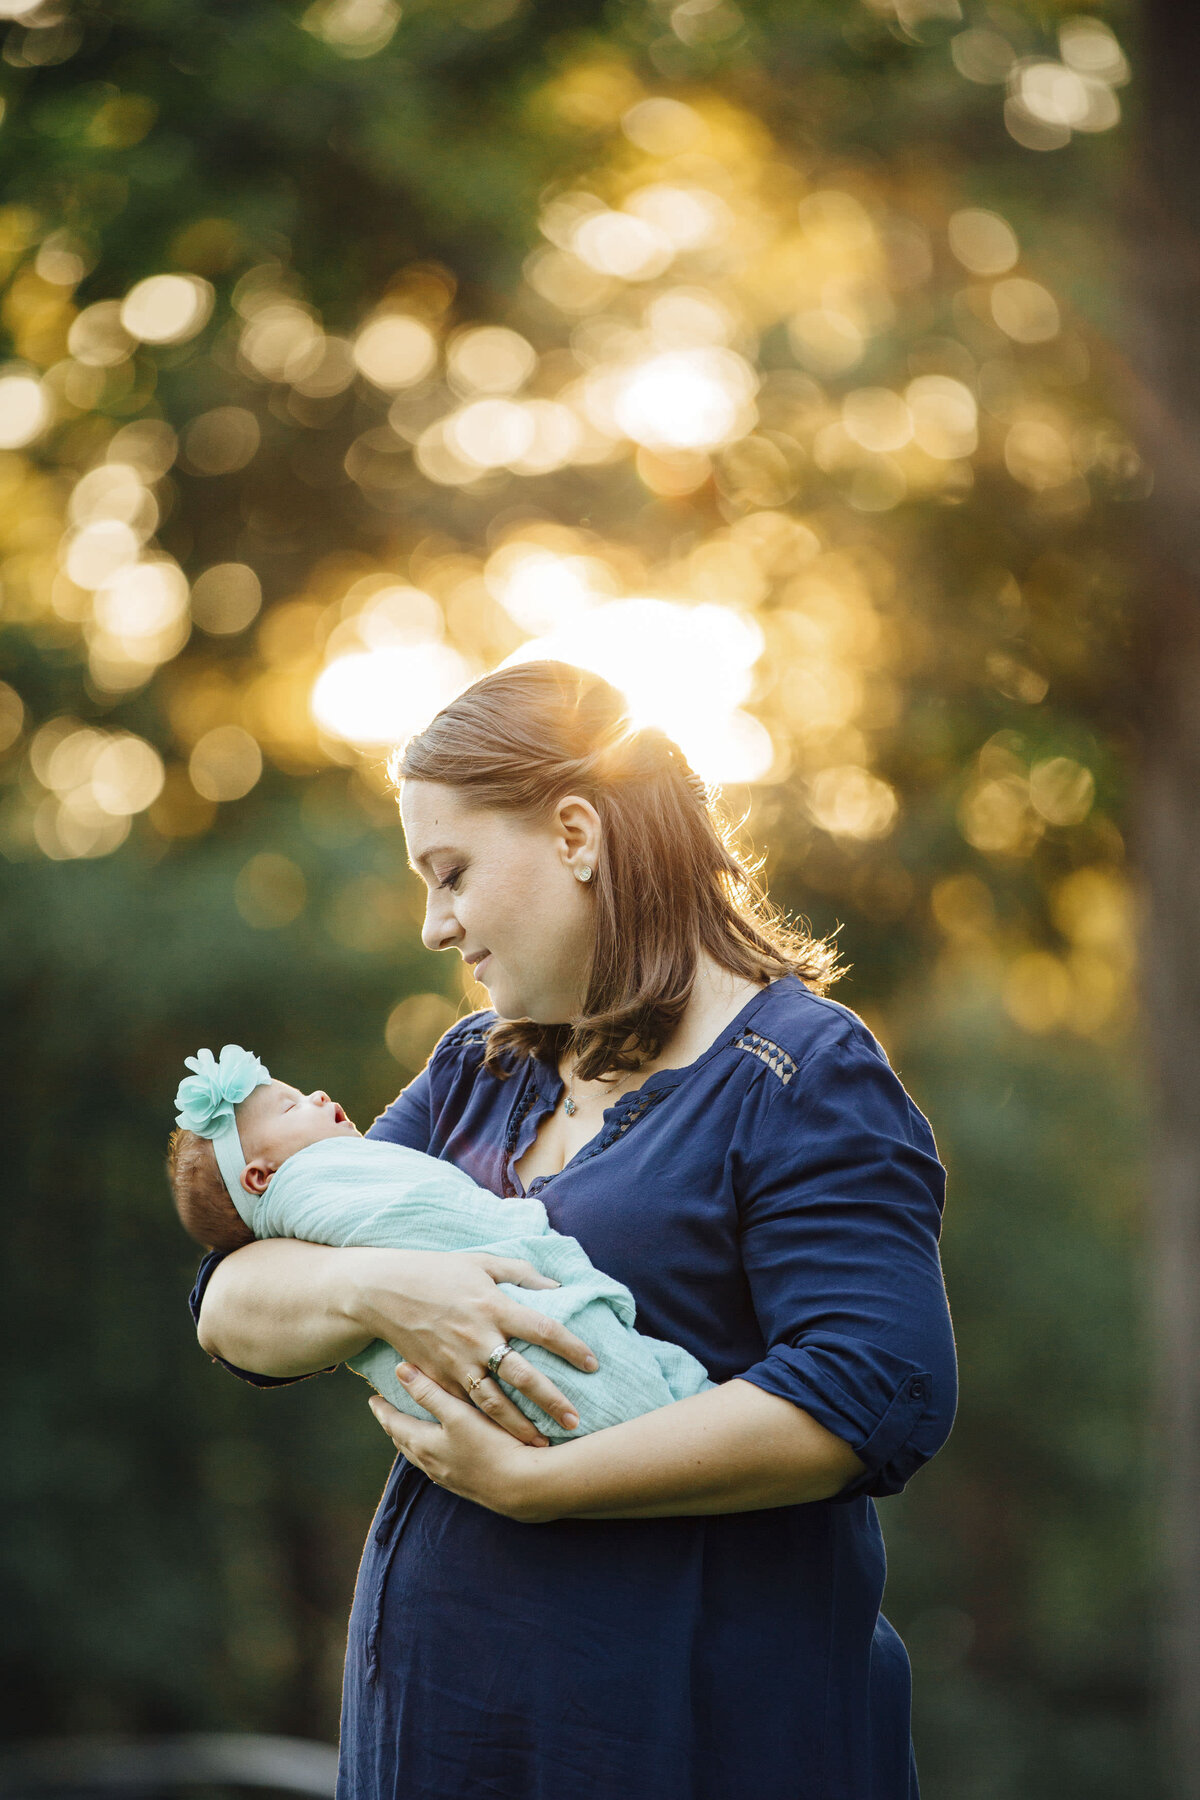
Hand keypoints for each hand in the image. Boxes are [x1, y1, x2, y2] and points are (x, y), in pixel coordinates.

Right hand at [349, 1248, 597, 1446]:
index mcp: (493, 1307)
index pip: (542, 1330)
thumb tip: (556, 1286)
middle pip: (522, 1375)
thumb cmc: (437, 1272)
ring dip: (519, 1424)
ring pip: (493, 1401)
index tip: (592, 1364)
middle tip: (575, 1421)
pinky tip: (500, 1440)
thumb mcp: (481, 1263)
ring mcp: (455, 1361)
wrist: (384, 1291)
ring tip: (543, 1443)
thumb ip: (521, 1273)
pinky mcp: (437, 1377)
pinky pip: (464, 1406)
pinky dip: (484, 1424)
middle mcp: (477, 1337)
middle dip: (550, 1400)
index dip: (570, 1347)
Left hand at [368, 1364, 553, 1520]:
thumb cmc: (490, 1445)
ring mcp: (448, 1477)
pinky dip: (431, 1453)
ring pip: (421, 1456)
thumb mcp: (457, 1414)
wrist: (522, 1487)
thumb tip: (400, 1370)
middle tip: (388, 1413)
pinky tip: (442, 1452)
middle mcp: (431, 1464)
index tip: (373, 1399)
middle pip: (405, 1442)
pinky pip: (437, 1465)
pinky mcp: (466, 1484)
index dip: (383, 1410)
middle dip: (394, 1426)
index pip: (394, 1424)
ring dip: (412, 1441)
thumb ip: (429, 1392)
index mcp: (424, 1444)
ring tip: (411, 1430)